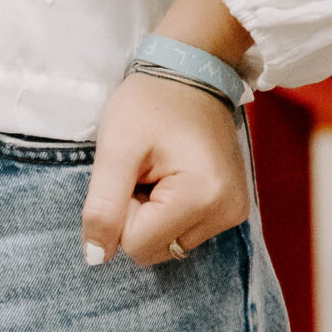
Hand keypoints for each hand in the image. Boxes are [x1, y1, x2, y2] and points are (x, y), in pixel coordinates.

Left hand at [82, 71, 249, 267]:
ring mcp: (236, 212)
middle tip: (146, 172)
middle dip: (139, 217)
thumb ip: (102, 207)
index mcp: (203, 197)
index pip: (138, 245)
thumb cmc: (149, 104)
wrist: (192, 73)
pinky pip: (185, 232)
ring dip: (153, 215)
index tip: (135, 172)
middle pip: (156, 249)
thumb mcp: (115, 150)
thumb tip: (96, 258)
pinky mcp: (234, 208)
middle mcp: (228, 212)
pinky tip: (174, 177)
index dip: (122, 211)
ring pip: (169, 244)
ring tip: (160, 171)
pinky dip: (170, 213)